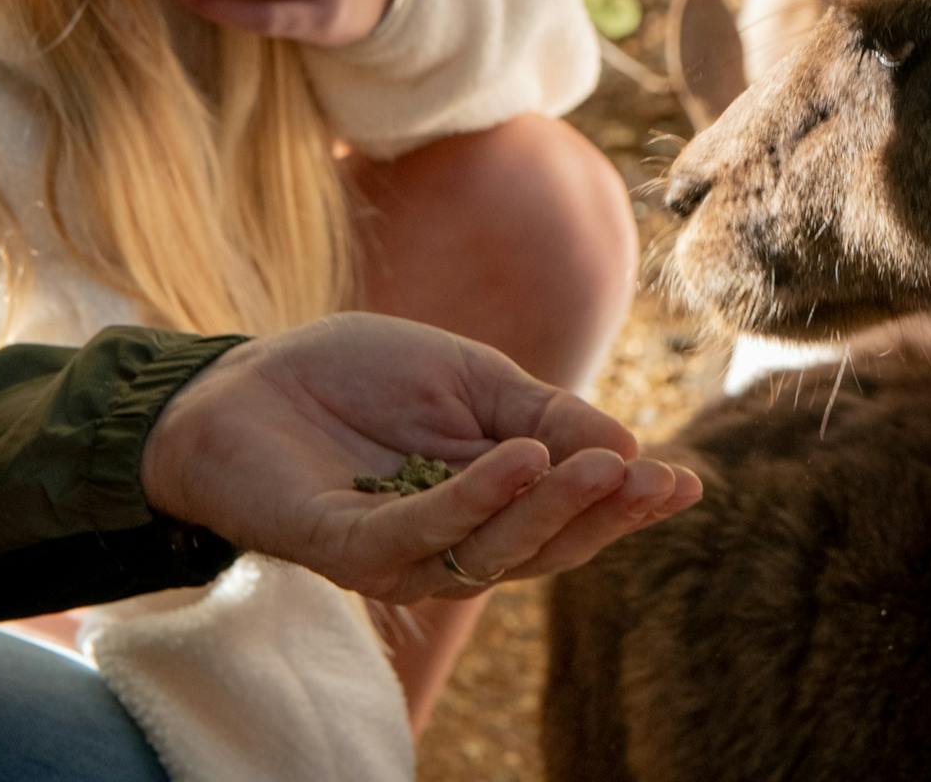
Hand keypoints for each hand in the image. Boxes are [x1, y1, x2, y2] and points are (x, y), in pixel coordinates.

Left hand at [140, 313, 702, 601]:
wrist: (244, 377)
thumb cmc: (357, 377)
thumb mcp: (472, 378)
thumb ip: (544, 414)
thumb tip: (628, 450)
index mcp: (486, 505)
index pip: (567, 518)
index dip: (626, 506)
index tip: (685, 483)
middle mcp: (446, 544)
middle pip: (540, 549)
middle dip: (603, 516)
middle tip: (654, 480)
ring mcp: (393, 552)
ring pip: (488, 551)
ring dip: (550, 509)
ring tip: (603, 467)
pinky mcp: (340, 545)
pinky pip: (417, 533)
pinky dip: (473, 500)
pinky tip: (518, 459)